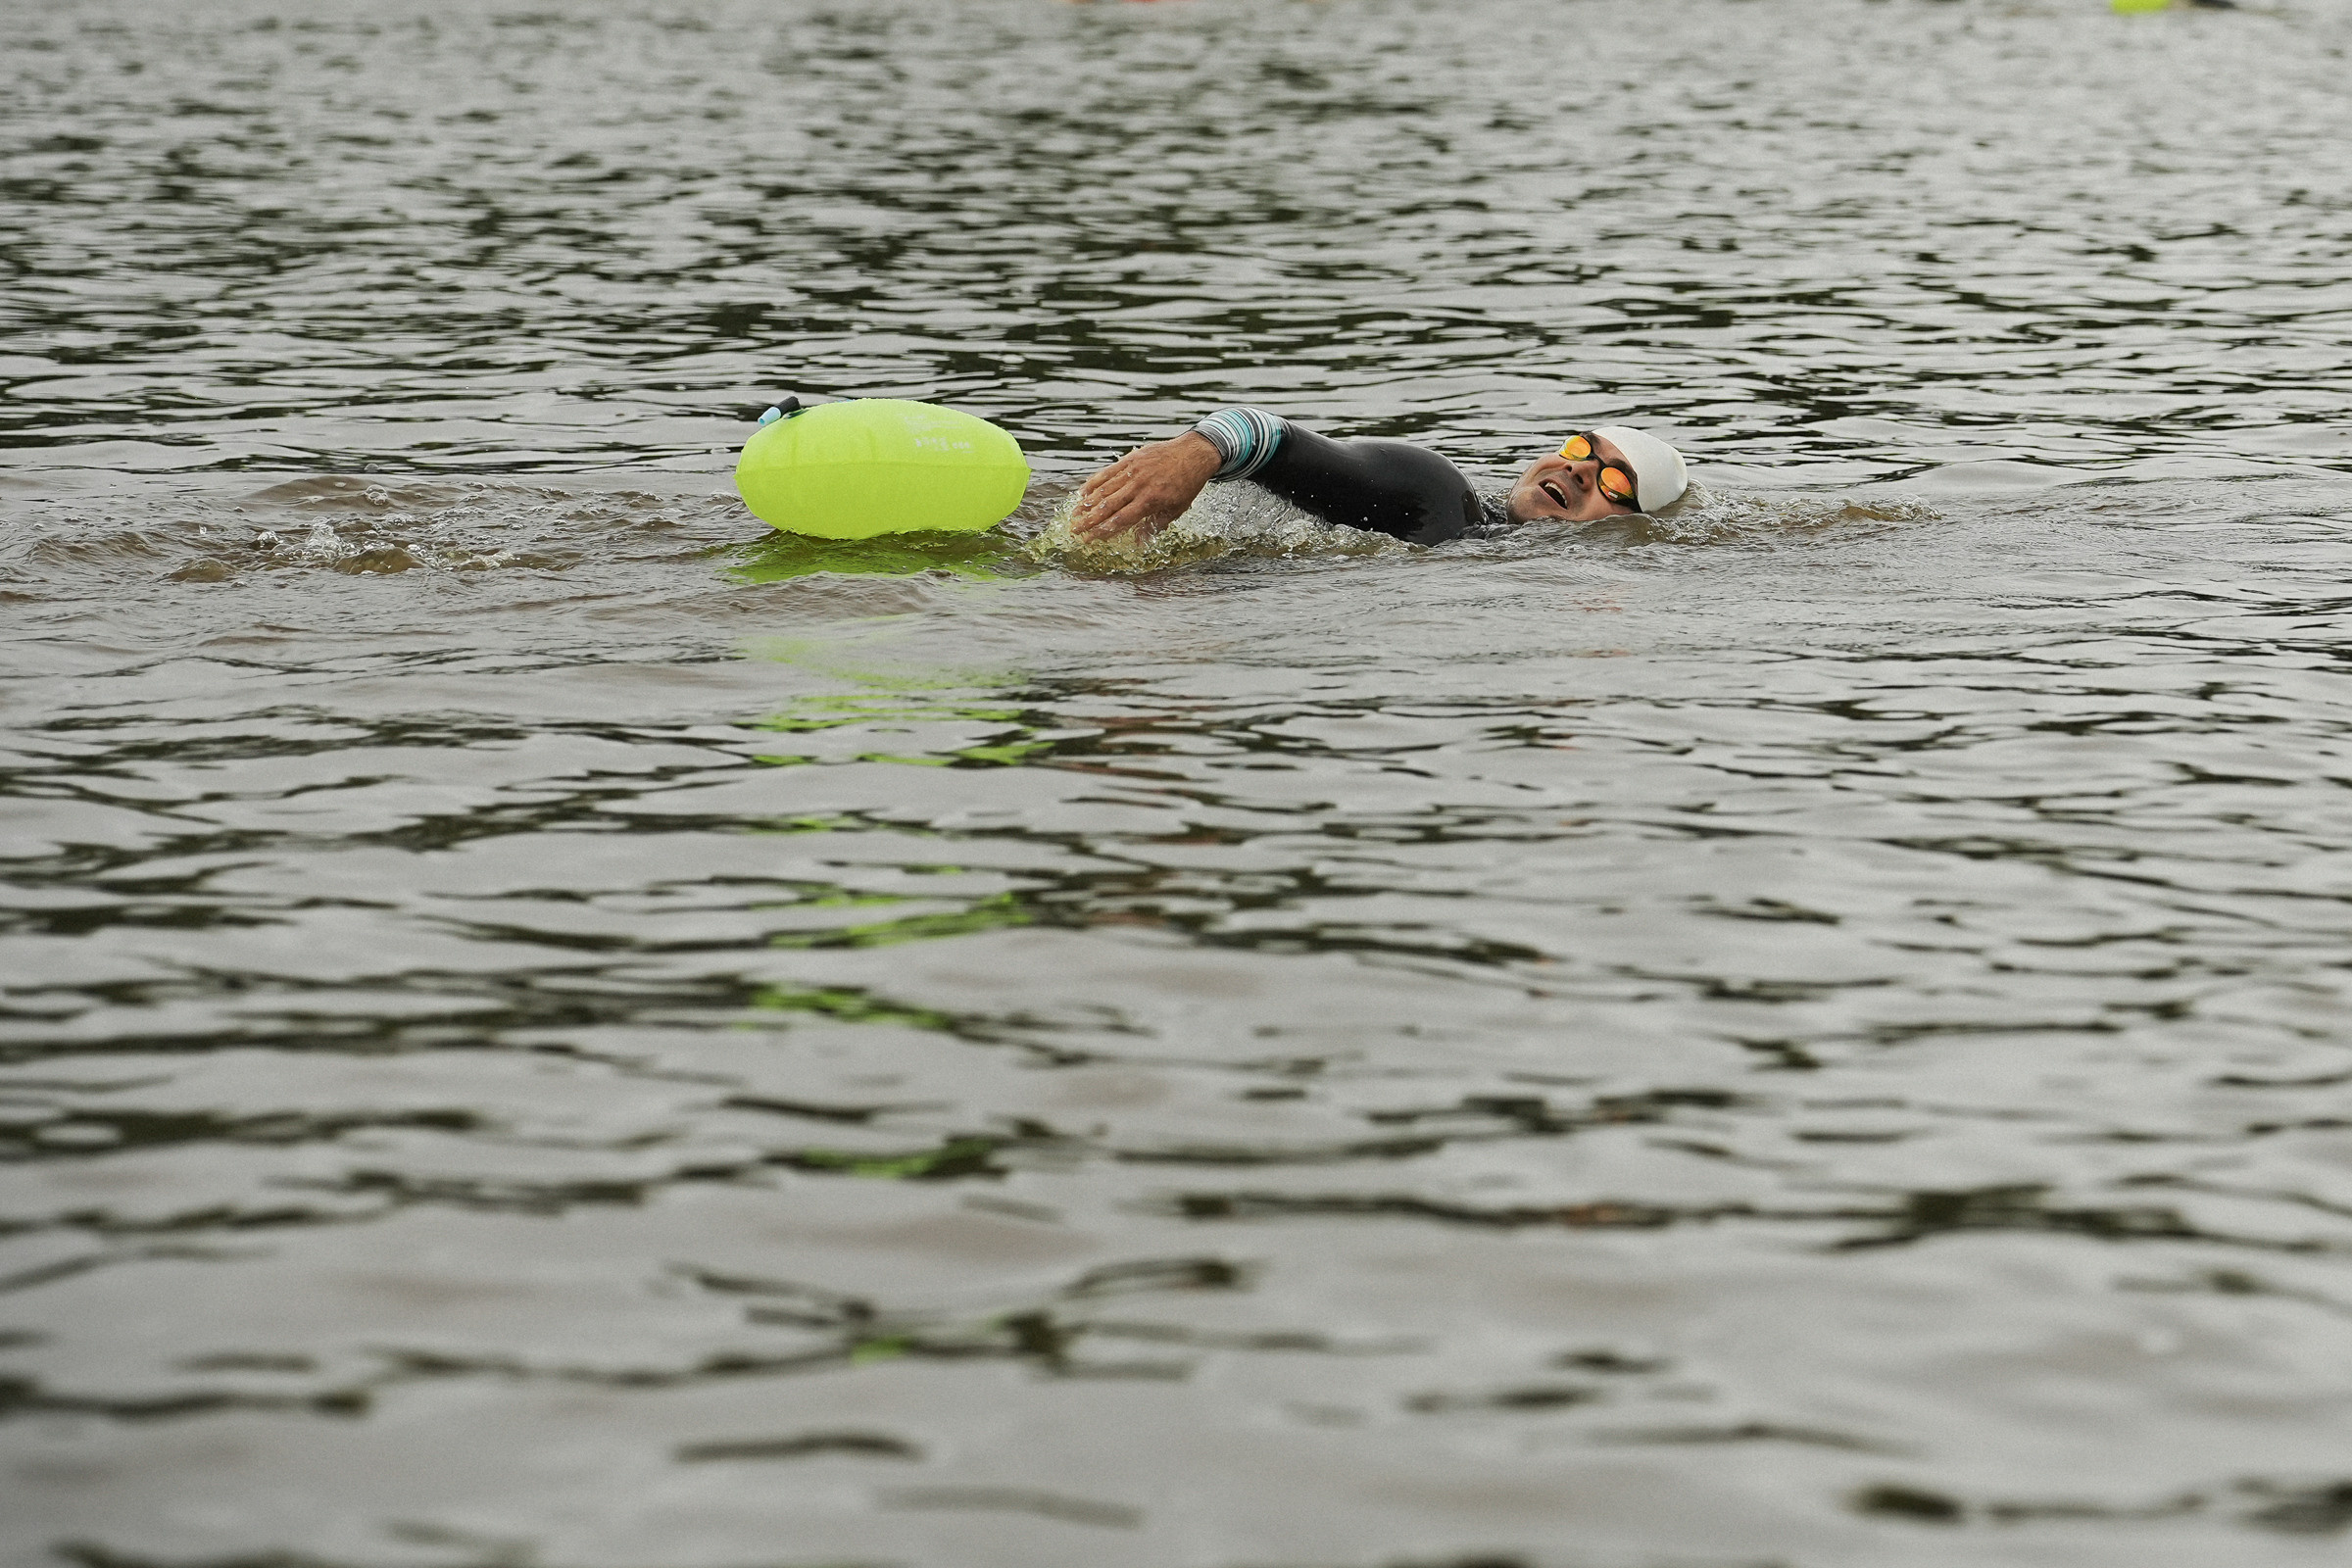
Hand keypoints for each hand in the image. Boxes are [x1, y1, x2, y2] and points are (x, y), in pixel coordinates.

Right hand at [1073, 432, 1222, 541]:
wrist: (1193, 453)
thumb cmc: (1186, 484)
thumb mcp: (1176, 509)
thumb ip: (1154, 525)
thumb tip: (1139, 542)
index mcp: (1150, 501)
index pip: (1120, 520)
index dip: (1102, 531)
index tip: (1089, 540)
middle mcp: (1138, 486)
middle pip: (1107, 507)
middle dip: (1088, 520)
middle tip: (1074, 530)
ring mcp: (1132, 471)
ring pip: (1104, 490)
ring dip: (1086, 503)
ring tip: (1074, 514)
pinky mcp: (1130, 459)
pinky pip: (1107, 472)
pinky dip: (1093, 482)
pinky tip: (1082, 492)